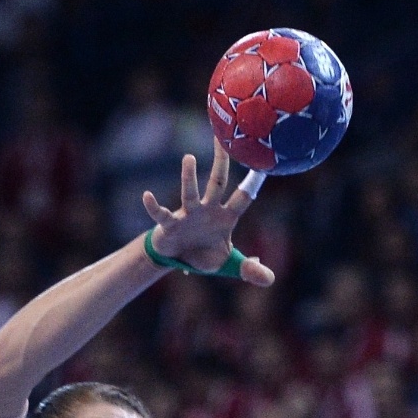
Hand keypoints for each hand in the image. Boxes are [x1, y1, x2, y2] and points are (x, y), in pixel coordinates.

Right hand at [143, 147, 275, 284]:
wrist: (178, 260)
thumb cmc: (204, 254)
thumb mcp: (228, 264)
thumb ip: (249, 269)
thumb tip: (270, 279)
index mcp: (226, 217)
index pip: (243, 197)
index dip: (253, 184)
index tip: (263, 162)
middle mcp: (208, 210)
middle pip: (217, 182)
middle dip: (220, 161)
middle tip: (222, 137)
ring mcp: (188, 214)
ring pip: (190, 193)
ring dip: (189, 178)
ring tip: (189, 158)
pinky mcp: (169, 224)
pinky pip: (161, 214)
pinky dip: (154, 206)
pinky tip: (147, 196)